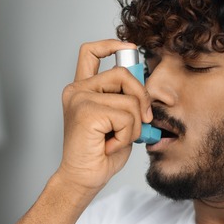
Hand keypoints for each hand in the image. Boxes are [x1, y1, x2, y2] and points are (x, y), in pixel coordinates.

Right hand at [55, 39, 152, 193]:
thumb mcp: (119, 121)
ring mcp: (79, 99)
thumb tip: (146, 89)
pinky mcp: (86, 111)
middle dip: (141, 98)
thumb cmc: (99, 154)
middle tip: (143, 122)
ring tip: (116, 139)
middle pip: (122, 73)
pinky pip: (125, 116)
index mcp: (82, 90)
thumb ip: (126, 100)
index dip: (112, 45)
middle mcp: (77, 90)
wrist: (83, 179)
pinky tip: (109, 144)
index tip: (130, 49)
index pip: (91, 52)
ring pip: (129, 99)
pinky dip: (126, 135)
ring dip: (133, 126)